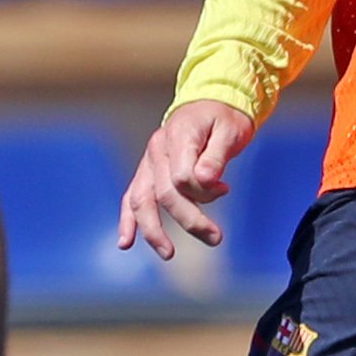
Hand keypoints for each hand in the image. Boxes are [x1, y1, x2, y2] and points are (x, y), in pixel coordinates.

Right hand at [118, 100, 253, 258]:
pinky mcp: (147, 171)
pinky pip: (132, 197)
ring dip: (153, 230)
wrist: (210, 102)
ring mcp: (149, 161)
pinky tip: (125, 242)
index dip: (203, 192)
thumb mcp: (230, 130)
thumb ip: (217, 156)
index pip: (182, 177)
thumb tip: (207, 181)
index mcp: (178, 136)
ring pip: (142, 200)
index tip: (225, 189)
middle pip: (164, 194)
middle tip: (216, 238)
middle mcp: (157, 150)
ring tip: (168, 253)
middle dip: (189, 220)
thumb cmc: (223, 117)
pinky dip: (128, 220)